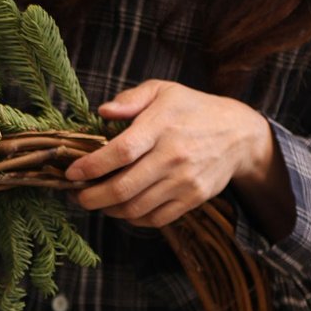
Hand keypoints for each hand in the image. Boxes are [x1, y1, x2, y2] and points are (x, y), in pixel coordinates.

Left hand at [64, 80, 280, 228]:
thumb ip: (131, 99)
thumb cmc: (192, 110)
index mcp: (161, 126)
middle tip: (77, 195)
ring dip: (108, 210)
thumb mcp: (163, 91)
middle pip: (122, 188)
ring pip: (134, 208)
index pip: (120, 152)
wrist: (240, 134)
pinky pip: (154, 219)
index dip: (90, 167)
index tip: (71, 173)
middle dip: (91, 197)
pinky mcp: (193, 199)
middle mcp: (173, 156)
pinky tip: (122, 208)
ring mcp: (184, 181)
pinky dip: (132, 218)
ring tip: (97, 200)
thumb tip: (103, 111)